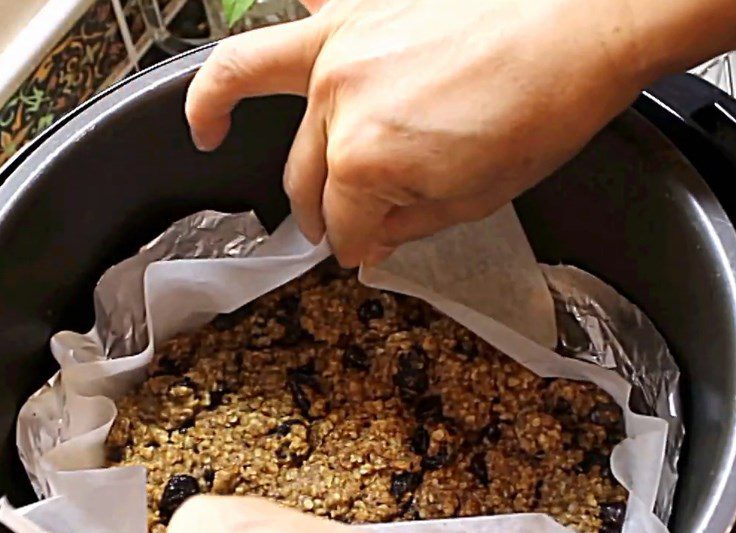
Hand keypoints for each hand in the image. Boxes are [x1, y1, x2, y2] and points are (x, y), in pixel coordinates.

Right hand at [185, 0, 735, 266]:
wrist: (586, 18)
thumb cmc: (543, 108)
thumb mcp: (474, 199)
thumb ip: (405, 226)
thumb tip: (370, 241)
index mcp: (366, 161)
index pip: (345, 225)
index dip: (356, 247)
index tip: (364, 254)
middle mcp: (336, 101)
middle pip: (307, 177)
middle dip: (320, 213)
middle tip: (335, 227)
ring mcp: (337, 44)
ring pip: (250, 84)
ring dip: (215, 112)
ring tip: (201, 133)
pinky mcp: (351, 8)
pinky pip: (279, 30)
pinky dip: (243, 58)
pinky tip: (234, 70)